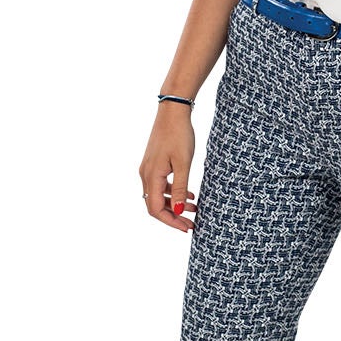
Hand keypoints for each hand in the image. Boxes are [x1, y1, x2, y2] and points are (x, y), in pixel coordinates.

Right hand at [139, 109, 196, 232]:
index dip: (170, 222)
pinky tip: (188, 194)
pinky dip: (173, 192)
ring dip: (175, 204)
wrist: (173, 112)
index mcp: (151, 176)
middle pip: (155, 205)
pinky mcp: (154, 163)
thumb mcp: (184, 163)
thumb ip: (180, 188)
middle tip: (192, 223)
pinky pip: (161, 184)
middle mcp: (146, 174)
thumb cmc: (179, 135)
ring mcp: (149, 168)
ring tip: (194, 208)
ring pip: (159, 195)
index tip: (186, 228)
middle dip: (173, 216)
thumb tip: (177, 211)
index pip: (155, 209)